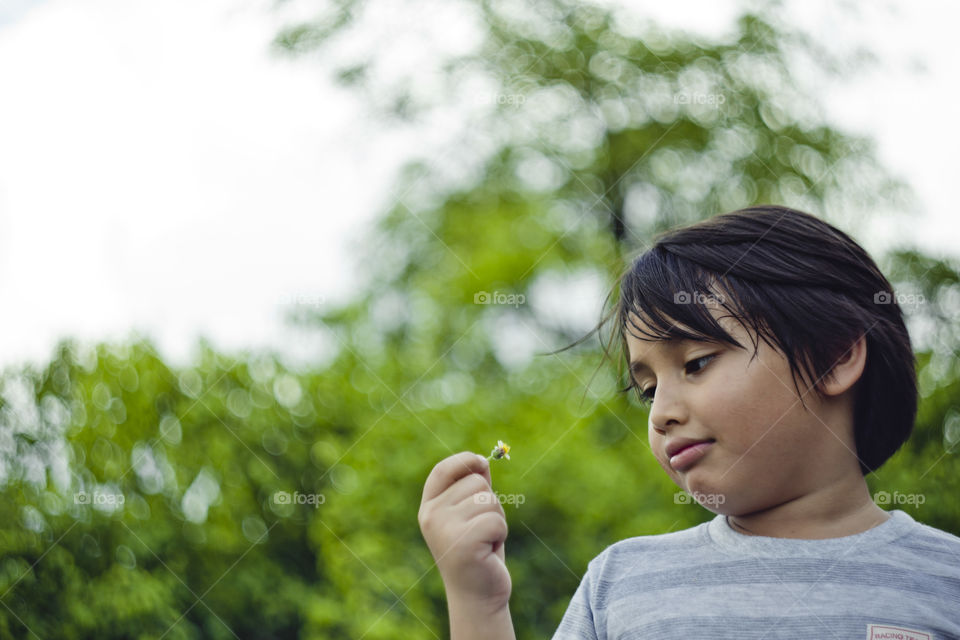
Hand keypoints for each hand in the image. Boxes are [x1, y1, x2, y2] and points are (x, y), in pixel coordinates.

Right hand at [418, 451, 510, 609]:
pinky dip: (500, 534)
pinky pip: (496, 520)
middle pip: (476, 481)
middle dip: (490, 503)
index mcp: (429, 507)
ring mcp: (444, 528)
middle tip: (482, 530)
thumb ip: (473, 488)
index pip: (442, 470)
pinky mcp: (463, 542)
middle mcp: (431, 515)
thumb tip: (482, 460)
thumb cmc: (478, 552)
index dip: (464, 460)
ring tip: (485, 541)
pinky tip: (489, 551)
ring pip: (489, 500)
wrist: (477, 596)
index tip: (481, 462)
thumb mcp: (472, 515)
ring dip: (496, 519)